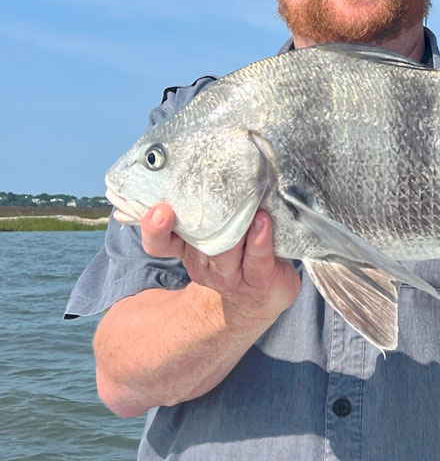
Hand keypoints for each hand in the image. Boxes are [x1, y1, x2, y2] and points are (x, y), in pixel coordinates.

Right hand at [140, 204, 300, 318]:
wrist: (262, 297)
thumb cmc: (239, 254)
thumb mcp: (216, 232)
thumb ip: (211, 207)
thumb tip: (213, 163)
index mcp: (189, 249)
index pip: (160, 242)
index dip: (155, 229)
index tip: (159, 209)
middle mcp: (205, 264)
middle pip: (197, 242)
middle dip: (202, 219)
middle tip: (203, 194)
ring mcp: (230, 275)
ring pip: (227, 250)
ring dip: (236, 225)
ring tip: (246, 204)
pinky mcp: (258, 279)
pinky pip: (257, 258)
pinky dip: (260, 238)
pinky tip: (264, 222)